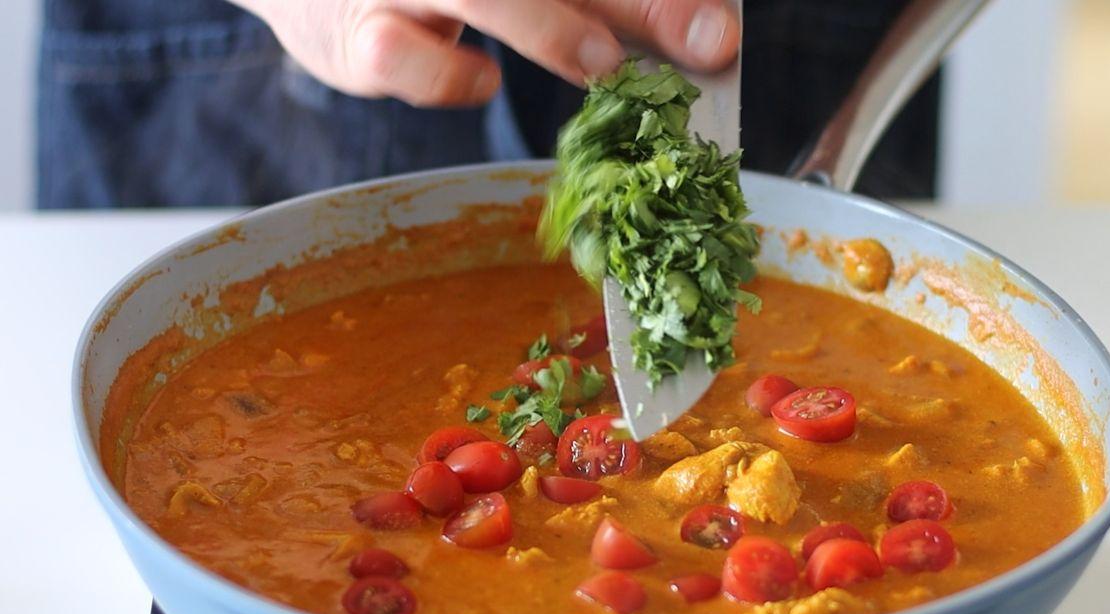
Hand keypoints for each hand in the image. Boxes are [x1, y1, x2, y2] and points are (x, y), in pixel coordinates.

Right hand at [231, 0, 739, 106]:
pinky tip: (479, 83)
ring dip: (543, 23)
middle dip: (640, 4)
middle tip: (709, 40)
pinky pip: (402, 54)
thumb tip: (700, 36)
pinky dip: (448, 78)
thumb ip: (597, 7)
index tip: (721, 32)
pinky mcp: (359, 33)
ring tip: (601, 62)